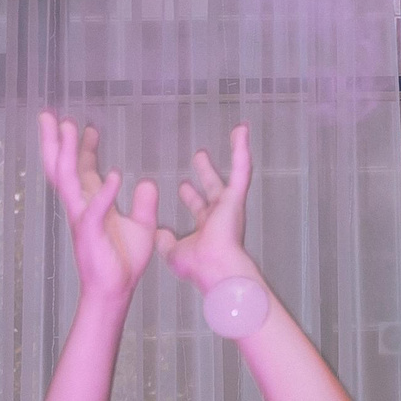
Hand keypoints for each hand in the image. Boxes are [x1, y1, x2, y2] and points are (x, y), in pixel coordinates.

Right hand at [40, 113, 159, 301]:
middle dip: (56, 141)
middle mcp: (82, 206)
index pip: (83, 169)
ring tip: (70, 129)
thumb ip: (143, 204)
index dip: (83, 147)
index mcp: (92, 203)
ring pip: (69, 180)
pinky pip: (95, 210)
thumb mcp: (141, 226)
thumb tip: (146, 181)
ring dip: (69, 154)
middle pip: (63, 167)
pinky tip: (112, 174)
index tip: (86, 125)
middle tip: (49, 114)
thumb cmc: (123, 261)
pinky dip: (102, 193)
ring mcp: (82, 218)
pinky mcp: (91, 233)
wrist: (115, 290)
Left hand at [157, 125, 260, 297]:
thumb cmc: (199, 266)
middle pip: (213, 187)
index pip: (198, 207)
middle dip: (206, 172)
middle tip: (200, 156)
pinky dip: (242, 149)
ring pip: (235, 172)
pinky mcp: (236, 197)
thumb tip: (158, 233)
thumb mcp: (173, 251)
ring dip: (235, 153)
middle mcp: (221, 214)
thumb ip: (165, 241)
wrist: (215, 268)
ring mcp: (231, 205)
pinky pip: (242, 168)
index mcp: (207, 227)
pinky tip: (241, 132)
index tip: (183, 186)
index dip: (190, 196)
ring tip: (236, 135)